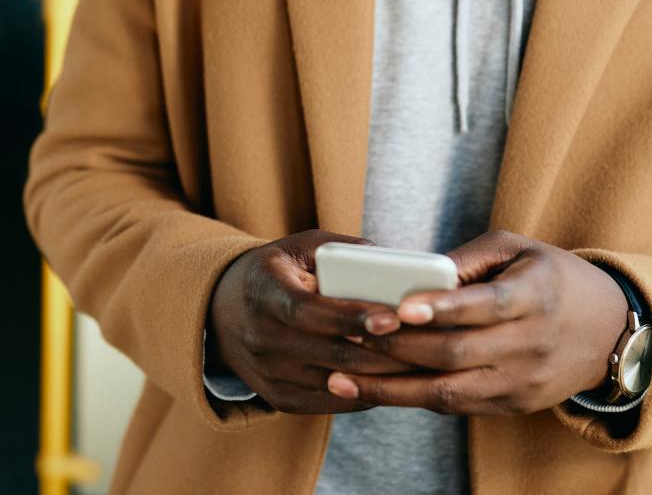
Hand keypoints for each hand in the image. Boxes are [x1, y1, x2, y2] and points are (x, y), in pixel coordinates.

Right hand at [206, 231, 418, 414]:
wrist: (222, 313)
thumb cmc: (275, 273)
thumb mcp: (298, 249)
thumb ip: (342, 250)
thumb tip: (395, 261)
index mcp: (264, 292)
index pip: (308, 311)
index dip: (350, 316)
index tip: (392, 316)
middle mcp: (262, 338)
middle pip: (331, 353)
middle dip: (385, 353)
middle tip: (429, 345)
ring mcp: (269, 374)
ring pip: (338, 384)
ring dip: (383, 377)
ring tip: (423, 364)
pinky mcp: (280, 398)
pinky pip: (333, 403)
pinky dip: (367, 393)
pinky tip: (396, 380)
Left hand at [323, 231, 628, 416]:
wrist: (609, 331)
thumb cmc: (551, 277)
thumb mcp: (518, 248)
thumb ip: (467, 258)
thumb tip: (414, 272)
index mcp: (536, 295)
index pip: (487, 306)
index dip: (443, 309)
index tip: (400, 308)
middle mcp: (532, 344)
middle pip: (458, 353)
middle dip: (399, 347)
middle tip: (351, 334)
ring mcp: (523, 381)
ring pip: (450, 391)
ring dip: (392, 387)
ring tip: (343, 377)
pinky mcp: (513, 405)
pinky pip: (457, 406)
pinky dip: (413, 398)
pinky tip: (374, 389)